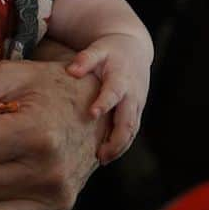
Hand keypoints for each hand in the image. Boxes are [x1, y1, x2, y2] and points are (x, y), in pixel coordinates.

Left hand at [66, 32, 151, 163]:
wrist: (135, 50)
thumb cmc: (110, 51)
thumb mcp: (98, 49)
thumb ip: (85, 59)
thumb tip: (71, 71)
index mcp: (121, 78)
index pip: (114, 92)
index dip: (105, 102)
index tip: (92, 113)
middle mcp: (132, 95)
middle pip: (128, 121)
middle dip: (116, 140)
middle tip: (100, 156)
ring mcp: (137, 105)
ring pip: (132, 131)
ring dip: (120, 147)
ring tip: (102, 160)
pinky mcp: (136, 112)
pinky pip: (131, 132)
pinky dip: (122, 145)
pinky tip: (107, 155)